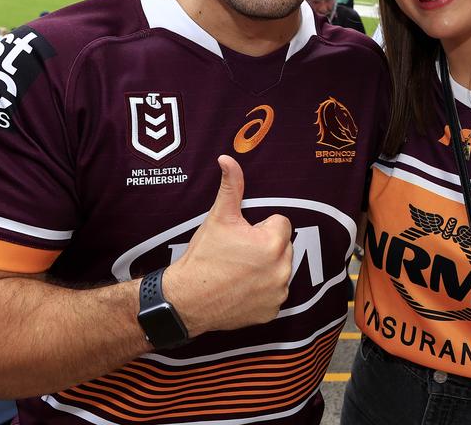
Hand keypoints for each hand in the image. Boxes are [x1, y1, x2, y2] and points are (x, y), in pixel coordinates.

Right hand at [163, 155, 292, 337]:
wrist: (187, 300)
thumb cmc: (203, 257)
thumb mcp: (218, 217)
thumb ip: (231, 186)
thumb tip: (228, 159)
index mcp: (273, 243)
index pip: (280, 224)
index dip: (259, 227)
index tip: (242, 236)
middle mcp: (282, 269)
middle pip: (283, 246)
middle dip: (266, 247)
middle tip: (239, 253)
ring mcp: (278, 293)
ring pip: (280, 269)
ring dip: (267, 268)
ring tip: (239, 270)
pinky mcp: (272, 311)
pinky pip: (275, 294)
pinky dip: (263, 291)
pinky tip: (242, 288)